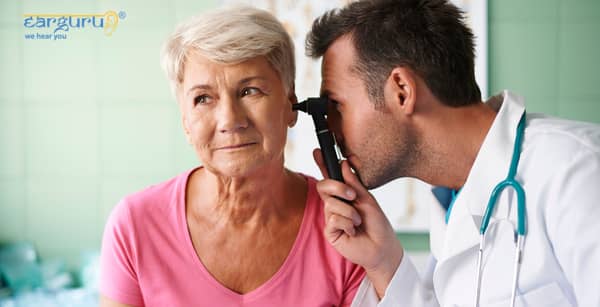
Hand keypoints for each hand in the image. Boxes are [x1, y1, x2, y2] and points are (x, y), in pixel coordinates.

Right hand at [313, 149, 403, 297]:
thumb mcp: (367, 199)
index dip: (322, 164)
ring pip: (330, 204)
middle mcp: (335, 204)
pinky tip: (354, 231)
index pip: (330, 177)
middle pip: (323, 186)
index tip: (317, 151)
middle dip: (338, 188)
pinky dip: (347, 224)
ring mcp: (331, 217)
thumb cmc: (377, 224)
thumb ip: (354, 183)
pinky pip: (333, 219)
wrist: (382, 247)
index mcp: (344, 195)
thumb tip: (343, 163)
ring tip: (359, 222)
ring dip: (349, 212)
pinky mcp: (330, 231)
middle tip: (353, 196)